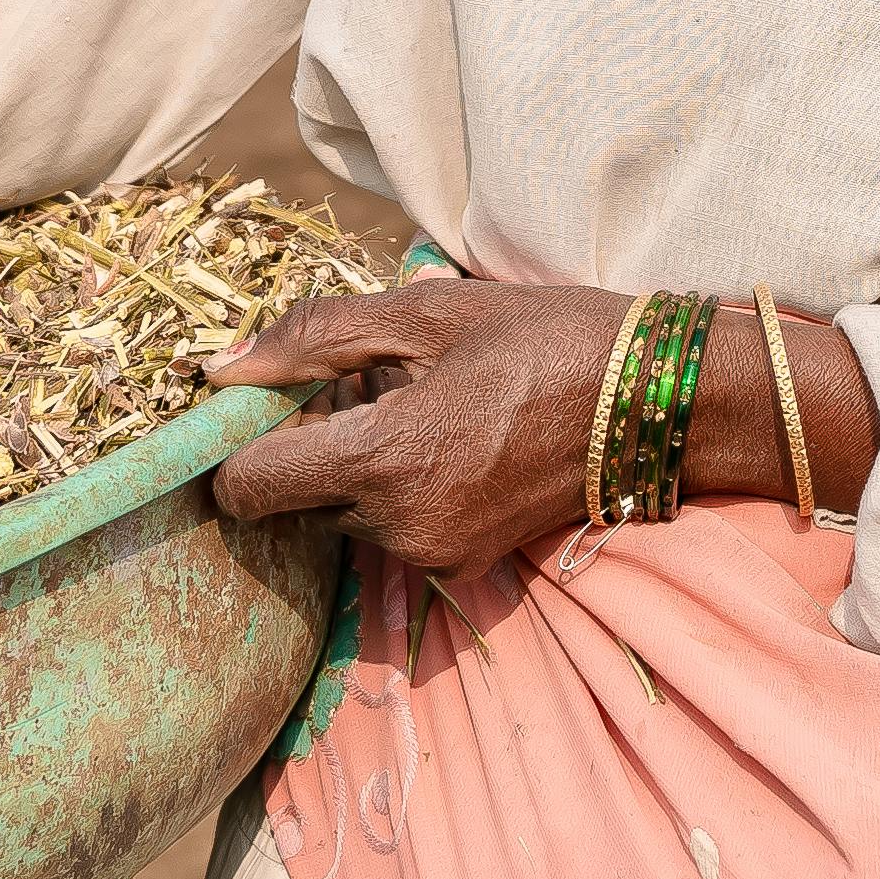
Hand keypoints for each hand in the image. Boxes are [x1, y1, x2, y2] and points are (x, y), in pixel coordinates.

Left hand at [206, 281, 620, 572]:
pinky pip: (392, 530)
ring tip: (417, 406)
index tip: (267, 397)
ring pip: (342, 515)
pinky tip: (448, 438)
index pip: (247, 487)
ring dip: (353, 466)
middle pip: (293, 501)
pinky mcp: (463, 566)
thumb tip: (220, 369)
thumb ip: (314, 337)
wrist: (659, 402)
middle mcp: (400, 527)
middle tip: (361, 385)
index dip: (238, 441)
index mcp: (384, 460)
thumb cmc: (547, 338)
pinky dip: (397, 488)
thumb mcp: (428, 311)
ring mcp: (434, 555)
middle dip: (305, 445)